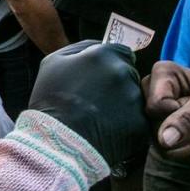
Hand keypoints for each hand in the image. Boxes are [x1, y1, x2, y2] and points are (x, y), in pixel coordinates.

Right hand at [29, 41, 149, 167]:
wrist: (56, 143)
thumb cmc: (49, 102)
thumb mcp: (53, 63)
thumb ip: (80, 49)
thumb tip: (98, 47)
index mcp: (102, 55)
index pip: (123, 52)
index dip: (113, 65)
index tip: (102, 79)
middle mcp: (122, 72)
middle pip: (130, 74)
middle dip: (118, 84)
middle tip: (98, 101)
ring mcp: (133, 99)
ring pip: (135, 97)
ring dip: (124, 104)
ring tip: (101, 118)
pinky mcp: (140, 124)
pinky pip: (137, 121)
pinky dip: (126, 126)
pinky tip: (107, 132)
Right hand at [142, 61, 189, 158]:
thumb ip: (187, 118)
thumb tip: (164, 139)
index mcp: (163, 72)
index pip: (156, 103)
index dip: (176, 111)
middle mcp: (153, 90)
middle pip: (153, 121)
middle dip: (181, 127)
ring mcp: (154, 114)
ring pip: (158, 138)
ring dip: (185, 139)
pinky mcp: (158, 132)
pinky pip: (163, 150)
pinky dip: (183, 149)